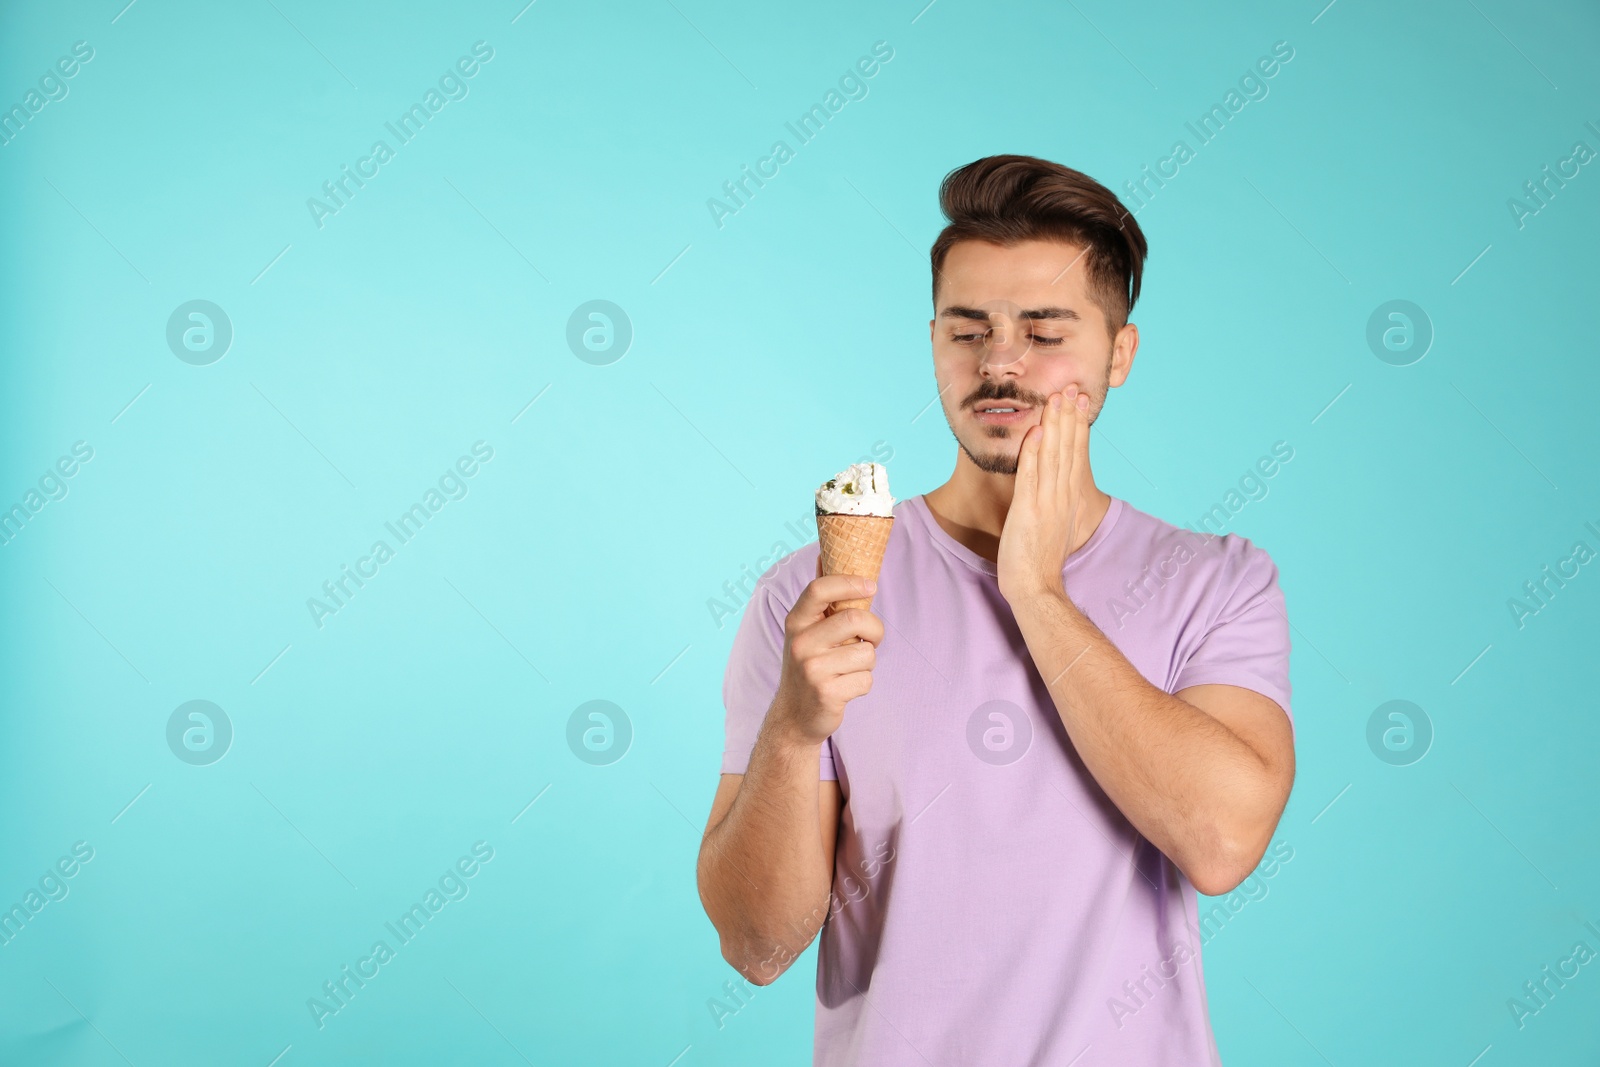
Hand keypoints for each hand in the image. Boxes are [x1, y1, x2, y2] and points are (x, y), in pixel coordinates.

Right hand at [768, 569, 883, 744]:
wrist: (794, 715)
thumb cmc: (809, 664)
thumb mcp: (806, 630)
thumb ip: (820, 598)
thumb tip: (824, 552)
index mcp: (796, 622)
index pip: (818, 589)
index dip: (848, 582)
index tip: (870, 585)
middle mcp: (800, 643)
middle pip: (854, 619)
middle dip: (875, 629)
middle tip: (872, 638)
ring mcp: (811, 670)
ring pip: (867, 653)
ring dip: (868, 662)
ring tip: (850, 668)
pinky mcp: (827, 693)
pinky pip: (866, 680)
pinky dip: (863, 684)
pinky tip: (846, 687)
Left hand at [997, 387, 1091, 602]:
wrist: (1036, 588)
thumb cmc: (1039, 562)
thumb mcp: (1052, 527)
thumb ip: (1053, 504)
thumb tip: (1052, 490)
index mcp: (1066, 498)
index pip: (1074, 455)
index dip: (1076, 426)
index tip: (1078, 401)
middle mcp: (1061, 496)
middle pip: (1068, 449)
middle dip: (1070, 417)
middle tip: (1073, 388)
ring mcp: (1046, 502)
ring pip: (1053, 456)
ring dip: (1056, 425)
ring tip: (1059, 398)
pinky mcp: (1029, 510)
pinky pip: (1032, 476)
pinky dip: (1034, 453)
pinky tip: (1037, 432)